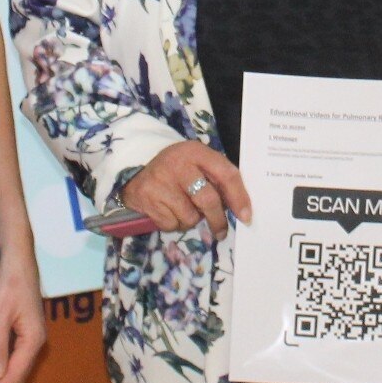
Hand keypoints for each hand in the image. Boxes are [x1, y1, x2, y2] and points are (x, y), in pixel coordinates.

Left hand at [0, 250, 47, 382]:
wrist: (17, 258)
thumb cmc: (8, 282)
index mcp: (33, 340)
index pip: (13, 377)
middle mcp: (35, 343)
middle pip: (16, 379)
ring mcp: (30, 339)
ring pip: (15, 373)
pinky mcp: (23, 333)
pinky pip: (13, 362)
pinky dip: (0, 377)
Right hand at [120, 141, 252, 238]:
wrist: (135, 170)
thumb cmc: (177, 170)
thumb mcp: (197, 164)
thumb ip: (217, 179)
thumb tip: (240, 209)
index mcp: (196, 152)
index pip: (225, 173)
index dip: (239, 197)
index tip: (245, 216)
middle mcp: (178, 164)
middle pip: (208, 200)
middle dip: (217, 220)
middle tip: (221, 230)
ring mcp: (161, 182)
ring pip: (189, 216)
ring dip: (191, 220)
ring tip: (183, 209)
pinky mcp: (148, 198)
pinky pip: (171, 224)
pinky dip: (174, 223)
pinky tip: (168, 211)